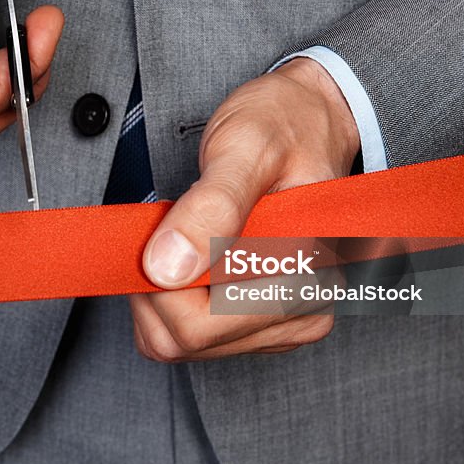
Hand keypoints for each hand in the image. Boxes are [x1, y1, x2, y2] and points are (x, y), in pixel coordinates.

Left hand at [130, 58, 360, 361]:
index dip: (160, 281)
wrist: (307, 118)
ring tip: (181, 235)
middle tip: (168, 227)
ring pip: (179, 345)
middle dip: (156, 287)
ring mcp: (281, 323)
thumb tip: (166, 269)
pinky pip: (186, 336)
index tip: (164, 226)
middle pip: (186, 341)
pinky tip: (185, 254)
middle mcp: (302, 313)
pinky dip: (167, 299)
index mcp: (306, 279)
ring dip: (159, 293)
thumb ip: (211, 207)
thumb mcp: (244, 148)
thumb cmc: (283, 126)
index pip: (202, 323)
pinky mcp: (258, 323)